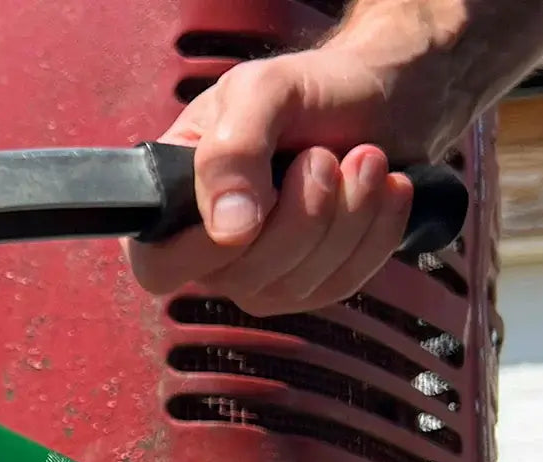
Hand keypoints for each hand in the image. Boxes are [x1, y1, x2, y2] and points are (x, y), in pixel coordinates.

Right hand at [127, 42, 421, 314]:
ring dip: (348, 213)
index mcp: (171, 209)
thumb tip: (227, 230)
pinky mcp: (312, 289)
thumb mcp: (258, 92)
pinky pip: (342, 283)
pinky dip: (376, 230)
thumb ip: (229, 154)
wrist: (377, 95)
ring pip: (297, 284)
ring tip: (363, 158)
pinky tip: (384, 188)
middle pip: (242, 278)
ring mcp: (260, 282)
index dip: (205, 248)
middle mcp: (208, 258)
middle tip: (322, 155)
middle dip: (301, 212)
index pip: (158, 267)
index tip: (262, 195)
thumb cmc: (305, 92)